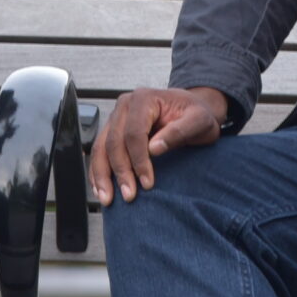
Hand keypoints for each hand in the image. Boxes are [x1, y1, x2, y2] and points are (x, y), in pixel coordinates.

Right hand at [89, 86, 227, 205]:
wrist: (191, 109)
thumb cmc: (197, 115)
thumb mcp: (199, 121)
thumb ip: (179, 131)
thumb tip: (154, 149)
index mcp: (144, 99)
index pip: (134, 133)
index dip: (139, 160)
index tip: (147, 183)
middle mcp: (125, 105)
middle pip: (114, 141)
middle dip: (120, 171)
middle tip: (129, 196)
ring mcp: (116, 117)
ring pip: (101, 147)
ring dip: (102, 175)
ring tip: (107, 198)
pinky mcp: (113, 129)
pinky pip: (99, 151)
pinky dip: (97, 171)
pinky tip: (101, 189)